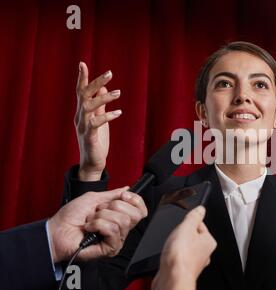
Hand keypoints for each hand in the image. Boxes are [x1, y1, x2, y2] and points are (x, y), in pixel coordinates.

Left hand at [47, 188, 147, 262]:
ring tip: (90, 221)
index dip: (135, 200)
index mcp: (119, 217)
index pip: (141, 210)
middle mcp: (121, 229)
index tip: (123, 196)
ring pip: (123, 221)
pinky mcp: (110, 249)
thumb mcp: (94, 198)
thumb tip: (127, 189)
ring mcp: (116, 240)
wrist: (56, 230)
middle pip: (134, 215)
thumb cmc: (70, 216)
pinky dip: (98, 225)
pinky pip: (113, 230)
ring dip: (101, 216)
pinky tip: (89, 229)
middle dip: (113, 207)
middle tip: (98, 211)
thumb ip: (112, 194)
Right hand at [75, 62, 121, 180]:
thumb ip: (100, 105)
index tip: (82, 63)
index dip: (82, 78)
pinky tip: (119, 112)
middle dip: (96, 82)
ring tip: (118, 92)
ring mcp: (83, 127)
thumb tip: (104, 88)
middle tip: (110, 73)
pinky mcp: (90, 137)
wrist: (92, 163)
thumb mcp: (99, 120)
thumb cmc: (96, 141)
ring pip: (88, 106)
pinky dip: (107, 116)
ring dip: (104, 97)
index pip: (80, 92)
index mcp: (82, 112)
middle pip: (84, 94)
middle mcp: (80, 117)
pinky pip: (95, 124)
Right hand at [151, 206, 216, 289]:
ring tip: (171, 247)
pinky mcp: (183, 270)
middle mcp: (205, 253)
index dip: (189, 222)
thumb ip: (194, 216)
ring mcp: (194, 263)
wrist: (172, 278)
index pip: (200, 225)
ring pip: (184, 248)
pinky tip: (168, 257)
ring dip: (175, 246)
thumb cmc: (181, 256)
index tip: (182, 223)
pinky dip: (171, 257)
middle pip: (191, 237)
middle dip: (182, 235)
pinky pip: (177, 258)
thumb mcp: (186, 227)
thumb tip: (200, 209)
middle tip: (176, 236)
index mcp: (209, 241)